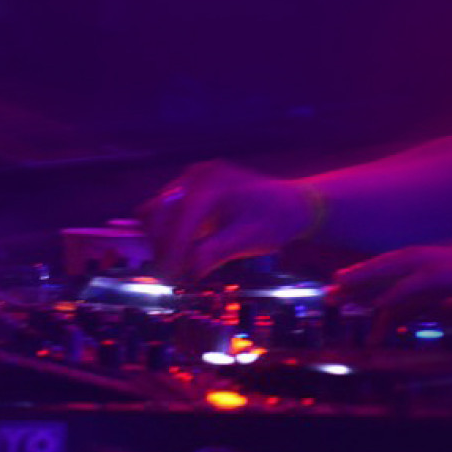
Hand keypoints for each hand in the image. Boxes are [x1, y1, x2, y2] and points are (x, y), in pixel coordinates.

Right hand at [137, 160, 316, 281]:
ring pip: (158, 210)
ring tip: (178, 263)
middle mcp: (199, 175)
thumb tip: (187, 271)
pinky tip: (184, 248)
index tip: (168, 277)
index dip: (171, 251)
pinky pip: (168, 208)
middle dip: (162, 245)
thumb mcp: (247, 240)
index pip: (180, 220)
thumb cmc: (275, 220)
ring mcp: (194, 177)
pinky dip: (170, 229)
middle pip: (160, 212)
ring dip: (162, 238)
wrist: (293, 204)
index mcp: (213, 185)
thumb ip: (215, 253)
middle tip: (171, 273)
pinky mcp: (193, 186)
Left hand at [329, 222, 451, 316]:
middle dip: (364, 275)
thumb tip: (445, 313)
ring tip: (338, 290)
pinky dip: (397, 293)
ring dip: (367, 278)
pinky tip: (379, 307)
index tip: (361, 299)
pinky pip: (423, 281)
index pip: (415, 273)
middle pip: (398, 261)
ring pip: (401, 264)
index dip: (385, 285)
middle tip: (332, 288)